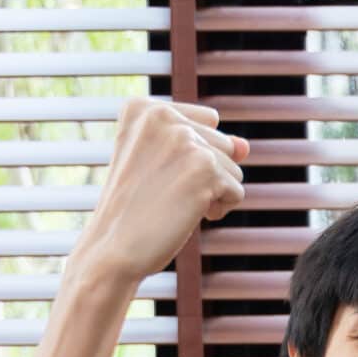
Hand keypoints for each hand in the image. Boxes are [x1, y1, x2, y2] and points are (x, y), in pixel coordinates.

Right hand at [68, 98, 248, 288]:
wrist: (112, 248)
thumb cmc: (135, 208)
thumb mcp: (165, 165)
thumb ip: (207, 144)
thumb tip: (245, 145)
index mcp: (143, 108)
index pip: (208, 122)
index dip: (194, 156)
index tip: (157, 172)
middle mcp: (162, 114)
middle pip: (223, 144)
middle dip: (205, 175)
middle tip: (162, 192)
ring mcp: (184, 139)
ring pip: (233, 168)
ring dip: (212, 193)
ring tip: (172, 203)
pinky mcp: (205, 167)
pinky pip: (237, 191)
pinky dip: (218, 210)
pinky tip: (184, 215)